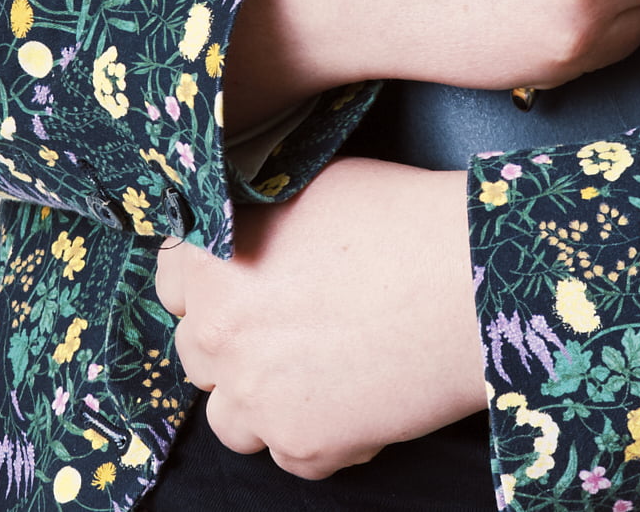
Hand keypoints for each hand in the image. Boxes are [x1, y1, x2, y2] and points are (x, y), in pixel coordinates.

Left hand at [155, 157, 480, 475]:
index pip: (171, 280)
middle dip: (233, 340)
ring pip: (230, 416)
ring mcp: (258, 399)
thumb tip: (244, 226)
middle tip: (286, 323)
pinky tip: (359, 392)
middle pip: (196, 351)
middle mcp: (222, 336)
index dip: (203, 277)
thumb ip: (258, 217)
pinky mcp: (302, 446)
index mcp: (216, 265)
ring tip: (322, 364)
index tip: (230, 279)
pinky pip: (288, 452)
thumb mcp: (314, 188)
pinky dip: (317, 431)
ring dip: (264, 396)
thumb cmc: (402, 221)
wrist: (468, 284)